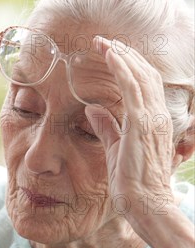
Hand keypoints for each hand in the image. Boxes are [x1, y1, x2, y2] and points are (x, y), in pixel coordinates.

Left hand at [85, 36, 174, 222]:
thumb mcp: (116, 150)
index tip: (110, 55)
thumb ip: (106, 128)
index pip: (143, 85)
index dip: (128, 67)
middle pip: (144, 74)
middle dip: (124, 55)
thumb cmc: (133, 185)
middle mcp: (156, 116)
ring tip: (104, 42)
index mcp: (152, 122)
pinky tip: (109, 55)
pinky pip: (132, 87)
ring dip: (121, 55)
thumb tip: (91, 110)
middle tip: (104, 42)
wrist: (146, 205)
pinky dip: (121, 68)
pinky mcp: (142, 124)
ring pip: (140, 75)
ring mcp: (152, 119)